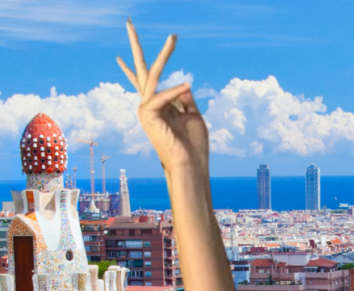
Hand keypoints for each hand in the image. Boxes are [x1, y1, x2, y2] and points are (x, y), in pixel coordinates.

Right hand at [117, 21, 208, 178]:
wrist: (190, 165)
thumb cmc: (193, 146)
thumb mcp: (193, 116)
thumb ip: (185, 98)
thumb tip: (182, 83)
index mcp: (157, 106)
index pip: (143, 81)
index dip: (132, 67)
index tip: (120, 55)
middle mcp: (147, 105)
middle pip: (139, 70)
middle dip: (134, 45)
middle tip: (127, 20)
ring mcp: (145, 109)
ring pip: (152, 74)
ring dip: (165, 55)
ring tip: (173, 37)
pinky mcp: (147, 114)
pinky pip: (162, 95)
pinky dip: (175, 91)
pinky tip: (186, 85)